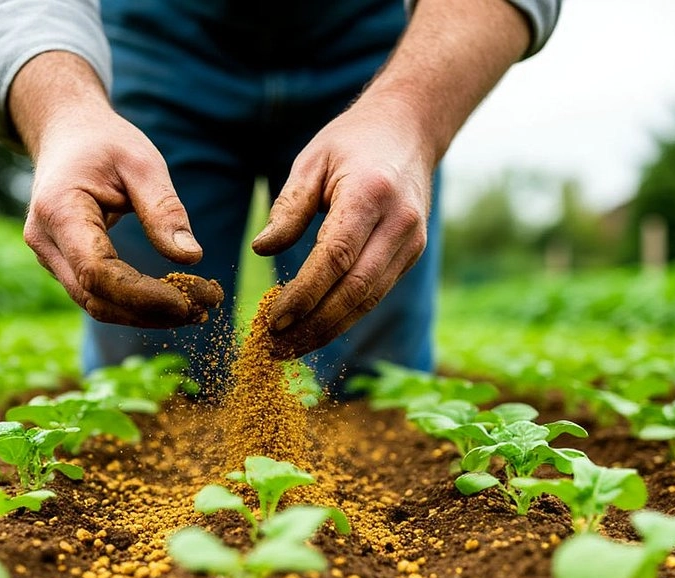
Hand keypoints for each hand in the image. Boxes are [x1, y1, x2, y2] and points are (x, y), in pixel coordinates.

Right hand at [12, 53, 222, 327]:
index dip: (141, 295)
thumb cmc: (105, 142)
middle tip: (202, 311)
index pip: (97, 271)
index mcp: (59, 210)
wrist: (67, 132)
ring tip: (194, 310)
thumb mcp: (142, 163)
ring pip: (94, 303)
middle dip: (149, 312)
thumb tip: (191, 258)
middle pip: (94, 297)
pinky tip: (171, 301)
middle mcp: (45, 241)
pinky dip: (133, 304)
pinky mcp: (62, 263)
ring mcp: (49, 256)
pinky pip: (96, 294)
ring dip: (144, 314)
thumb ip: (164, 209)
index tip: (187, 301)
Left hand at [253, 99, 433, 356]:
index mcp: (370, 194)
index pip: (335, 257)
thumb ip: (289, 208)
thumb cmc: (351, 143)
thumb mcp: (312, 161)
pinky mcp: (412, 254)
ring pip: (369, 300)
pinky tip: (315, 330)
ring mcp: (412, 242)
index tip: (272, 320)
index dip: (304, 294)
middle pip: (355, 289)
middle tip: (276, 348)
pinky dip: (344, 317)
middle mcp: (399, 223)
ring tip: (290, 349)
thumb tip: (262, 251)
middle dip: (314, 325)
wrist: (409, 130)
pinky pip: (375, 294)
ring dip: (328, 330)